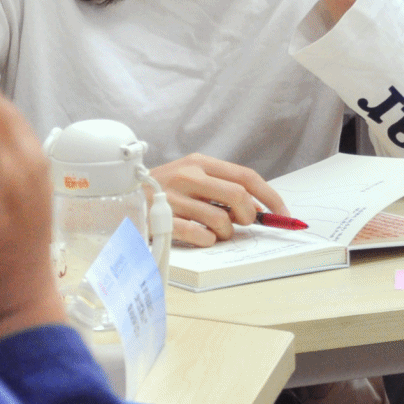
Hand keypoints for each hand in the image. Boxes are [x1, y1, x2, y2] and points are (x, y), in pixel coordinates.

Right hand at [150, 154, 287, 247]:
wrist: (119, 198)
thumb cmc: (163, 191)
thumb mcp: (192, 179)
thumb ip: (222, 188)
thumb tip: (259, 209)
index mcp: (200, 162)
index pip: (246, 176)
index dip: (270, 197)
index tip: (284, 214)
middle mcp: (188, 175)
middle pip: (239, 197)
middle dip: (248, 216)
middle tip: (240, 224)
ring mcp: (175, 197)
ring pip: (222, 220)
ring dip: (225, 232)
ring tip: (213, 231)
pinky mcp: (163, 220)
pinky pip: (202, 236)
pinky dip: (207, 241)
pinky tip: (198, 236)